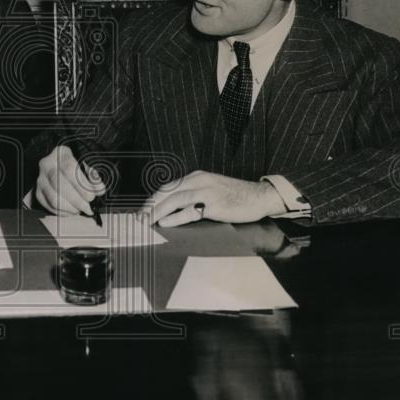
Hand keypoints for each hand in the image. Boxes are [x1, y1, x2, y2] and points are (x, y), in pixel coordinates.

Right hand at [35, 145, 105, 216]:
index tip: (93, 195)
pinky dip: (63, 212)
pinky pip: (50, 207)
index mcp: (61, 154)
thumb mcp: (86, 164)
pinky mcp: (38, 193)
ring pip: (54, 199)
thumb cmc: (76, 166)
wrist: (59, 167)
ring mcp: (41, 180)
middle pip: (60, 185)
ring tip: (80, 209)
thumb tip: (99, 189)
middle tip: (88, 206)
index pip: (69, 168)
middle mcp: (47, 165)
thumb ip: (94, 176)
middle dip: (77, 200)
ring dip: (70, 208)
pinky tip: (72, 211)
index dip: (82, 185)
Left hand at [139, 171, 284, 227]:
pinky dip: (175, 216)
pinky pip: (190, 210)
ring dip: (157, 211)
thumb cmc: (235, 197)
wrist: (259, 197)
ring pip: (175, 199)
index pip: (168, 187)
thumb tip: (172, 209)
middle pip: (167, 191)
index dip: (153, 199)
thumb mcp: (211, 190)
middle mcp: (199, 181)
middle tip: (139, 218)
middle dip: (150, 205)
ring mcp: (207, 191)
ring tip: (146, 221)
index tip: (142, 210)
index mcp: (196, 177)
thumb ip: (193, 196)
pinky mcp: (214, 204)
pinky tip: (165, 222)